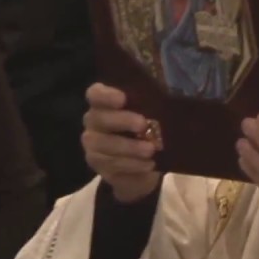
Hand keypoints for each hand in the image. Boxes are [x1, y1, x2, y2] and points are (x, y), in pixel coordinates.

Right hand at [82, 84, 160, 202]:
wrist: (144, 159)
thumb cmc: (148, 125)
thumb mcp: (151, 109)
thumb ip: (152, 99)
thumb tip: (165, 90)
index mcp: (103, 102)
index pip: (95, 94)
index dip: (106, 95)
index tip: (123, 98)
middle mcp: (93, 121)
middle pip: (99, 118)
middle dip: (122, 121)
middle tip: (143, 124)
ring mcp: (93, 145)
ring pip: (105, 146)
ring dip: (129, 148)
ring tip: (150, 150)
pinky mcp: (100, 167)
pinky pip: (112, 166)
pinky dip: (132, 165)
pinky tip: (148, 164)